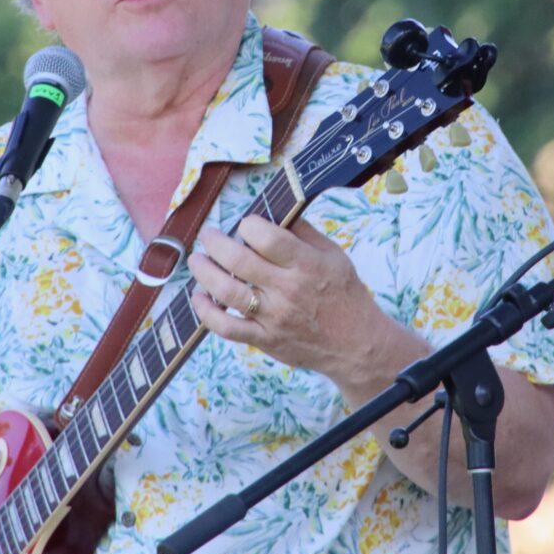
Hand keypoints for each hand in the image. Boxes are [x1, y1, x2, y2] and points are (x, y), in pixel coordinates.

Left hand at [188, 216, 404, 386]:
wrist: (356, 344)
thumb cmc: (344, 294)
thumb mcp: (334, 255)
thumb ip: (303, 232)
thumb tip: (275, 209)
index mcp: (307, 264)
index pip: (267, 237)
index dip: (248, 225)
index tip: (245, 224)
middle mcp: (288, 290)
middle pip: (239, 261)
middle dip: (215, 242)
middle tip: (208, 235)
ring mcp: (274, 317)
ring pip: (227, 292)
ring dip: (204, 272)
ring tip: (197, 260)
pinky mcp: (265, 339)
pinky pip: (227, 328)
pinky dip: (206, 313)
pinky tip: (199, 298)